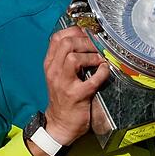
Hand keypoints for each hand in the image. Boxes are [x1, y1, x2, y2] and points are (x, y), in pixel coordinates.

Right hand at [42, 26, 109, 144]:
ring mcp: (64, 84)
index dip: (75, 31)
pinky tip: (104, 71)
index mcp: (50, 64)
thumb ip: (65, 58)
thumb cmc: (63, 97)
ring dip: (92, 56)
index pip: (57, 38)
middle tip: (97, 46)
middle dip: (85, 41)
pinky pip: (92, 80)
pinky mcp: (77, 96)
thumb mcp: (58, 74)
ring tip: (99, 60)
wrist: (59, 124)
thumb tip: (84, 39)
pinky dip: (102, 72)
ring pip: (74, 58)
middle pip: (66, 44)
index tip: (87, 34)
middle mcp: (54, 71)